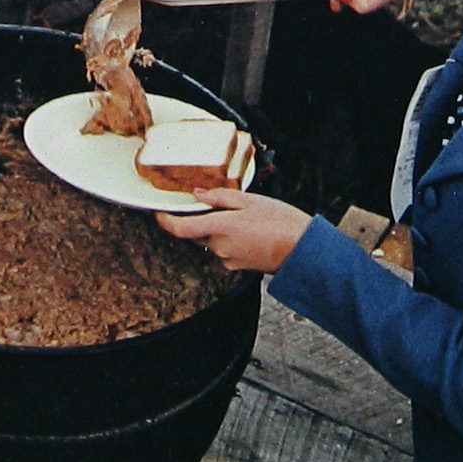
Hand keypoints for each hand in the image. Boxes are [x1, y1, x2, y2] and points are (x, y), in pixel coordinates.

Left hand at [156, 189, 311, 273]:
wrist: (303, 250)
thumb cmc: (280, 222)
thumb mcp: (249, 200)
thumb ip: (220, 197)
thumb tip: (198, 195)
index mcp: (220, 227)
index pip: (181, 228)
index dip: (166, 221)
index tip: (159, 213)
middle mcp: (220, 246)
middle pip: (197, 232)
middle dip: (202, 219)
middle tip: (221, 206)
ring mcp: (228, 259)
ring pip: (212, 240)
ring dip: (218, 229)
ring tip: (244, 218)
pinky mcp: (237, 266)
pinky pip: (224, 250)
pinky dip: (229, 239)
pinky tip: (249, 231)